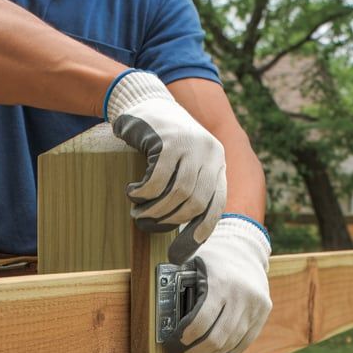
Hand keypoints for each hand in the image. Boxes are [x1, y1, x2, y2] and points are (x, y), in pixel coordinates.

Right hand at [105, 70, 226, 263]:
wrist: (144, 100)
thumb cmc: (160, 140)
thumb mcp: (182, 164)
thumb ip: (189, 191)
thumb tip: (185, 243)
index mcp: (218, 162)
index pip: (216, 207)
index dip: (199, 233)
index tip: (179, 253)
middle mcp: (210, 152)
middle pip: (195, 203)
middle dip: (168, 221)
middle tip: (146, 223)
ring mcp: (191, 144)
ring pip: (177, 194)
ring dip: (154, 209)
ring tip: (137, 210)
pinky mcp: (169, 139)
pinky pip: (158, 179)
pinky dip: (143, 193)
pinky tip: (134, 191)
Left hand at [171, 215, 271, 352]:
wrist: (245, 250)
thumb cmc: (213, 260)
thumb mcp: (192, 263)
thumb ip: (177, 283)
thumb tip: (158, 311)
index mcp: (220, 283)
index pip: (199, 324)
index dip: (183, 340)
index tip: (172, 345)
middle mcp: (241, 295)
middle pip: (216, 340)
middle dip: (194, 352)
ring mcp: (255, 306)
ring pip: (230, 345)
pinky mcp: (263, 313)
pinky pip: (243, 343)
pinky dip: (226, 351)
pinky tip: (213, 349)